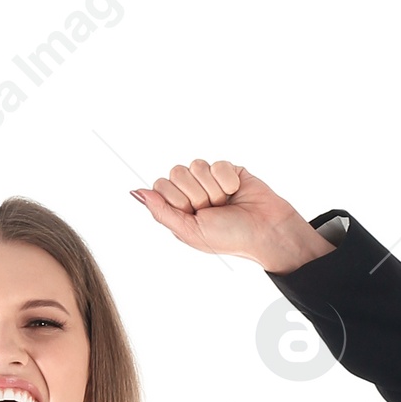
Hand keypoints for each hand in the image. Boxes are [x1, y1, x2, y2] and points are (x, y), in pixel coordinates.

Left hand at [130, 159, 333, 274]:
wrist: (265, 232)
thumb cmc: (229, 238)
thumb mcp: (190, 231)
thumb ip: (161, 211)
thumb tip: (135, 192)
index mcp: (178, 208)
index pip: (161, 184)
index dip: (177, 198)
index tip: (193, 213)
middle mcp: (191, 191)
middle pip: (177, 172)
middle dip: (196, 194)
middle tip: (212, 210)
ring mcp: (209, 179)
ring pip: (197, 165)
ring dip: (213, 189)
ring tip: (225, 203)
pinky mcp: (228, 169)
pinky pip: (217, 163)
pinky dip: (227, 180)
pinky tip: (236, 191)